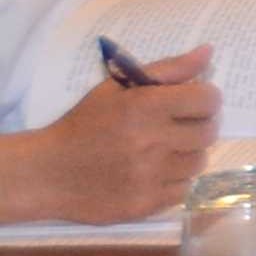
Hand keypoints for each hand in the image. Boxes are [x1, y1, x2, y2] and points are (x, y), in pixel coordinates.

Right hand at [0, 48, 220, 223]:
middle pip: (209, 132)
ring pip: (199, 162)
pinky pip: (183, 190)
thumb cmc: (83, 125)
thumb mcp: (117, 88)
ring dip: (186, 154)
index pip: (208, 100)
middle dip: (198, 126)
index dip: (205, 99)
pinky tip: (151, 173)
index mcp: (145, 107)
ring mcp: (150, 176)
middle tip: (177, 127)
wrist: (46, 172)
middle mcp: (151, 141)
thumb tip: (208, 52)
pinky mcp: (145, 204)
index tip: (191, 102)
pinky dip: (174, 181)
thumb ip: (168, 69)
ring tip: (160, 151)